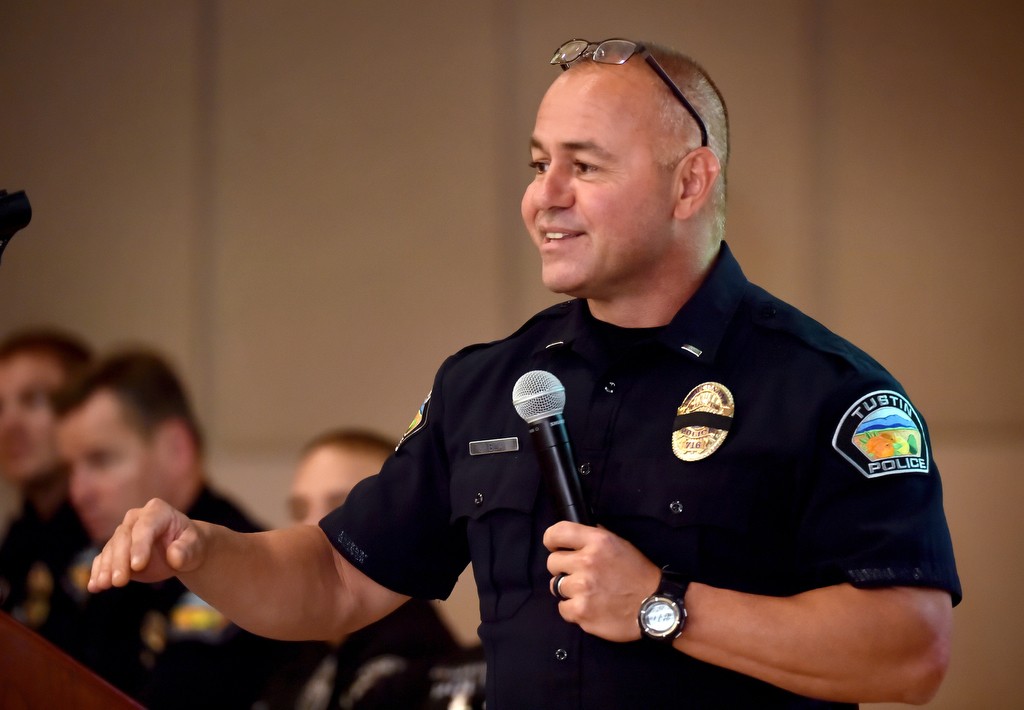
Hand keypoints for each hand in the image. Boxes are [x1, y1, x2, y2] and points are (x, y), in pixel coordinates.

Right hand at [88, 498, 203, 591]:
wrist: (183, 551)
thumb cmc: (191, 545)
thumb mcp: (195, 547)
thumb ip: (186, 550)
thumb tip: (174, 556)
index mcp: (157, 511)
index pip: (145, 528)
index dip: (140, 546)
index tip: (137, 566)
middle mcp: (136, 518)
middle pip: (123, 538)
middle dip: (120, 560)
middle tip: (119, 581)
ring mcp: (123, 534)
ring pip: (110, 549)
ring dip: (106, 568)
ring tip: (103, 585)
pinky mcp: (115, 550)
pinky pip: (102, 559)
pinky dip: (98, 572)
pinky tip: (94, 586)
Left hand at [543, 521, 661, 641]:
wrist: (656, 607)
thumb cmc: (638, 575)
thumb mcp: (621, 545)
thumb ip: (597, 537)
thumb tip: (577, 534)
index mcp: (597, 541)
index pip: (557, 532)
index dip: (552, 540)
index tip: (556, 548)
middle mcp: (587, 562)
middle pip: (552, 562)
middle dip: (563, 569)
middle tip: (580, 575)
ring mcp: (582, 588)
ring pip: (556, 586)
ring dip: (569, 590)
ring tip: (589, 593)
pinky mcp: (581, 611)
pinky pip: (562, 608)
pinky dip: (573, 609)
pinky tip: (590, 607)